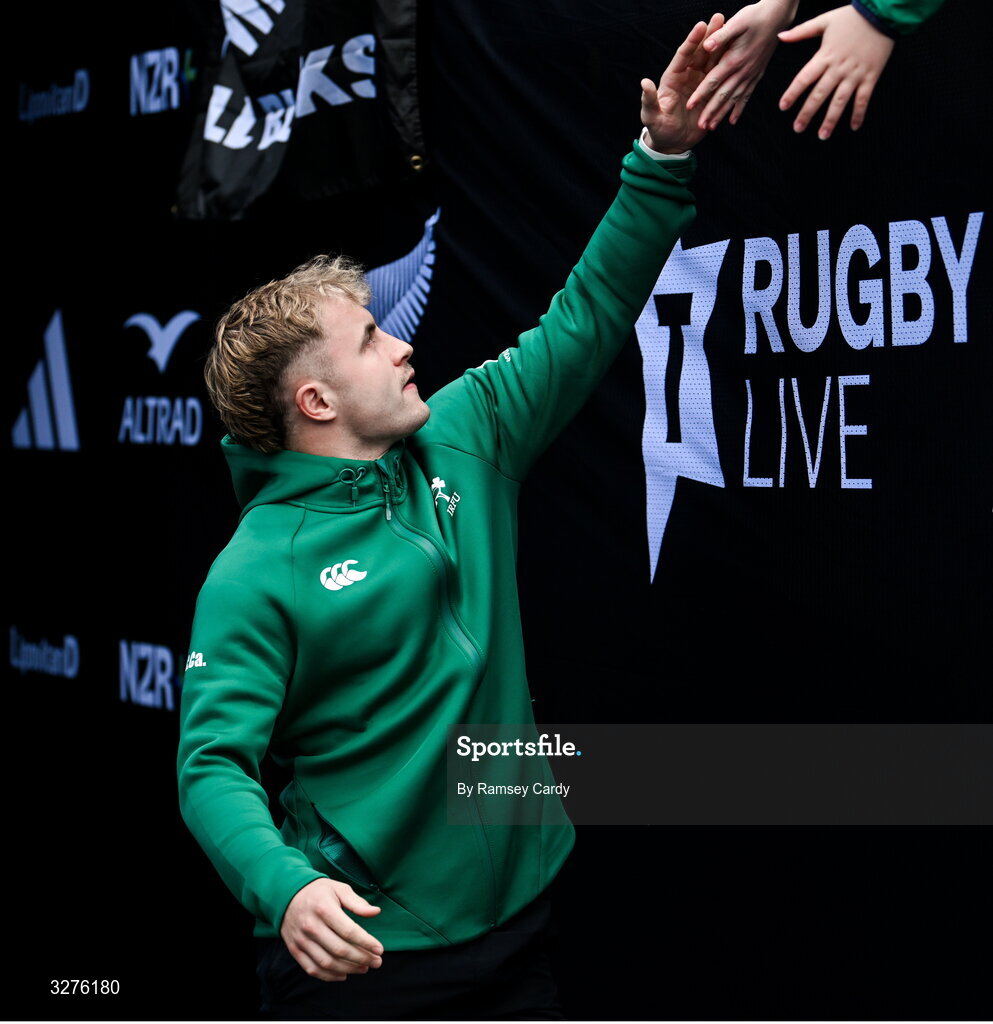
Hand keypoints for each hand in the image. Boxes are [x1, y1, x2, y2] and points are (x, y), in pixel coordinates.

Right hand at [279, 877, 383, 980]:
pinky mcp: (295, 950)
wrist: (287, 895)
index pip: (349, 931)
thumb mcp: (339, 889)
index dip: (366, 942)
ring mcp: (302, 940)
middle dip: (362, 958)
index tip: (380, 949)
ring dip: (349, 969)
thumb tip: (376, 912)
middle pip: (340, 950)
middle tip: (377, 962)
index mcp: (324, 908)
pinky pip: (313, 969)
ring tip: (364, 968)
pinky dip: (329, 976)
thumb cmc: (318, 891)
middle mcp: (311, 926)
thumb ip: (357, 902)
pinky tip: (344, 974)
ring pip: (327, 963)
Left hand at [641, 13, 726, 152]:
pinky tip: (743, 56)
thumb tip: (645, 83)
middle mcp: (689, 77)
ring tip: (735, 27)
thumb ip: (649, 100)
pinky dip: (732, 70)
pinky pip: (724, 80)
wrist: (672, 144)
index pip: (683, 55)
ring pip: (715, 62)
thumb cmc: (658, 129)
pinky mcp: (712, 95)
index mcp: (673, 78)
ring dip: (724, 46)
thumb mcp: (652, 117)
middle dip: (711, 35)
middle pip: (701, 53)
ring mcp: (702, 84)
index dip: (692, 41)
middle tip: (721, 16)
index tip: (701, 25)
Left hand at [687, 0, 798, 128]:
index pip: (713, 81)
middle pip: (723, 95)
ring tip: (712, 127)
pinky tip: (733, 121)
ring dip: (722, 114)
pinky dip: (739, 108)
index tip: (690, 106)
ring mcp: (751, 74)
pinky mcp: (757, 74)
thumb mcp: (737, 22)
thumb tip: (706, 46)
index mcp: (734, 60)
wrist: (779, 15)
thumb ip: (721, 36)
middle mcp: (742, 71)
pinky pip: (747, 95)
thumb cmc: (756, 16)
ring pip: (734, 99)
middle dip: (711, 111)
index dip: (701, 94)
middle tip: (700, 126)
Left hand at [778, 5, 894, 138]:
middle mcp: (838, 68)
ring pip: (840, 101)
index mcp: (825, 56)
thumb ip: (801, 31)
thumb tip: (780, 36)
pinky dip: (859, 113)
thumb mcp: (824, 20)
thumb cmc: (852, 16)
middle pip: (819, 95)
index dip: (792, 93)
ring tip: (822, 135)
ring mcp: (855, 74)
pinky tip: (854, 127)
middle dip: (807, 113)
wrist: (883, 12)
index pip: (804, 79)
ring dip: (830, 120)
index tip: (783, 107)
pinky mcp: (871, 76)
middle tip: (798, 128)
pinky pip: (864, 98)